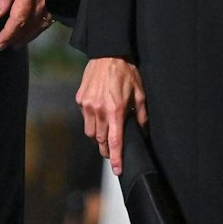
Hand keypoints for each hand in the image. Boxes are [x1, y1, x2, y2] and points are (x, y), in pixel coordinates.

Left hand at [0, 0, 60, 48]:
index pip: (17, 19)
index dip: (8, 33)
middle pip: (29, 25)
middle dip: (16, 38)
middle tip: (4, 46)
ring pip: (40, 24)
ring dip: (28, 36)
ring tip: (16, 43)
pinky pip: (48, 17)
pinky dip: (39, 28)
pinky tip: (32, 31)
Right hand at [77, 57, 144, 172]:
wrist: (108, 53)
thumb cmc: (126, 72)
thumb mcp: (140, 94)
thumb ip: (141, 116)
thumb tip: (142, 131)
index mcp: (115, 110)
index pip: (115, 141)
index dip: (116, 158)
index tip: (117, 170)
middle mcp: (99, 110)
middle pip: (99, 140)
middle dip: (105, 148)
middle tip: (111, 150)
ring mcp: (87, 105)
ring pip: (90, 131)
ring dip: (97, 135)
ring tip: (105, 131)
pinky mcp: (80, 99)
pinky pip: (85, 117)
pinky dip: (91, 120)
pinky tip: (99, 113)